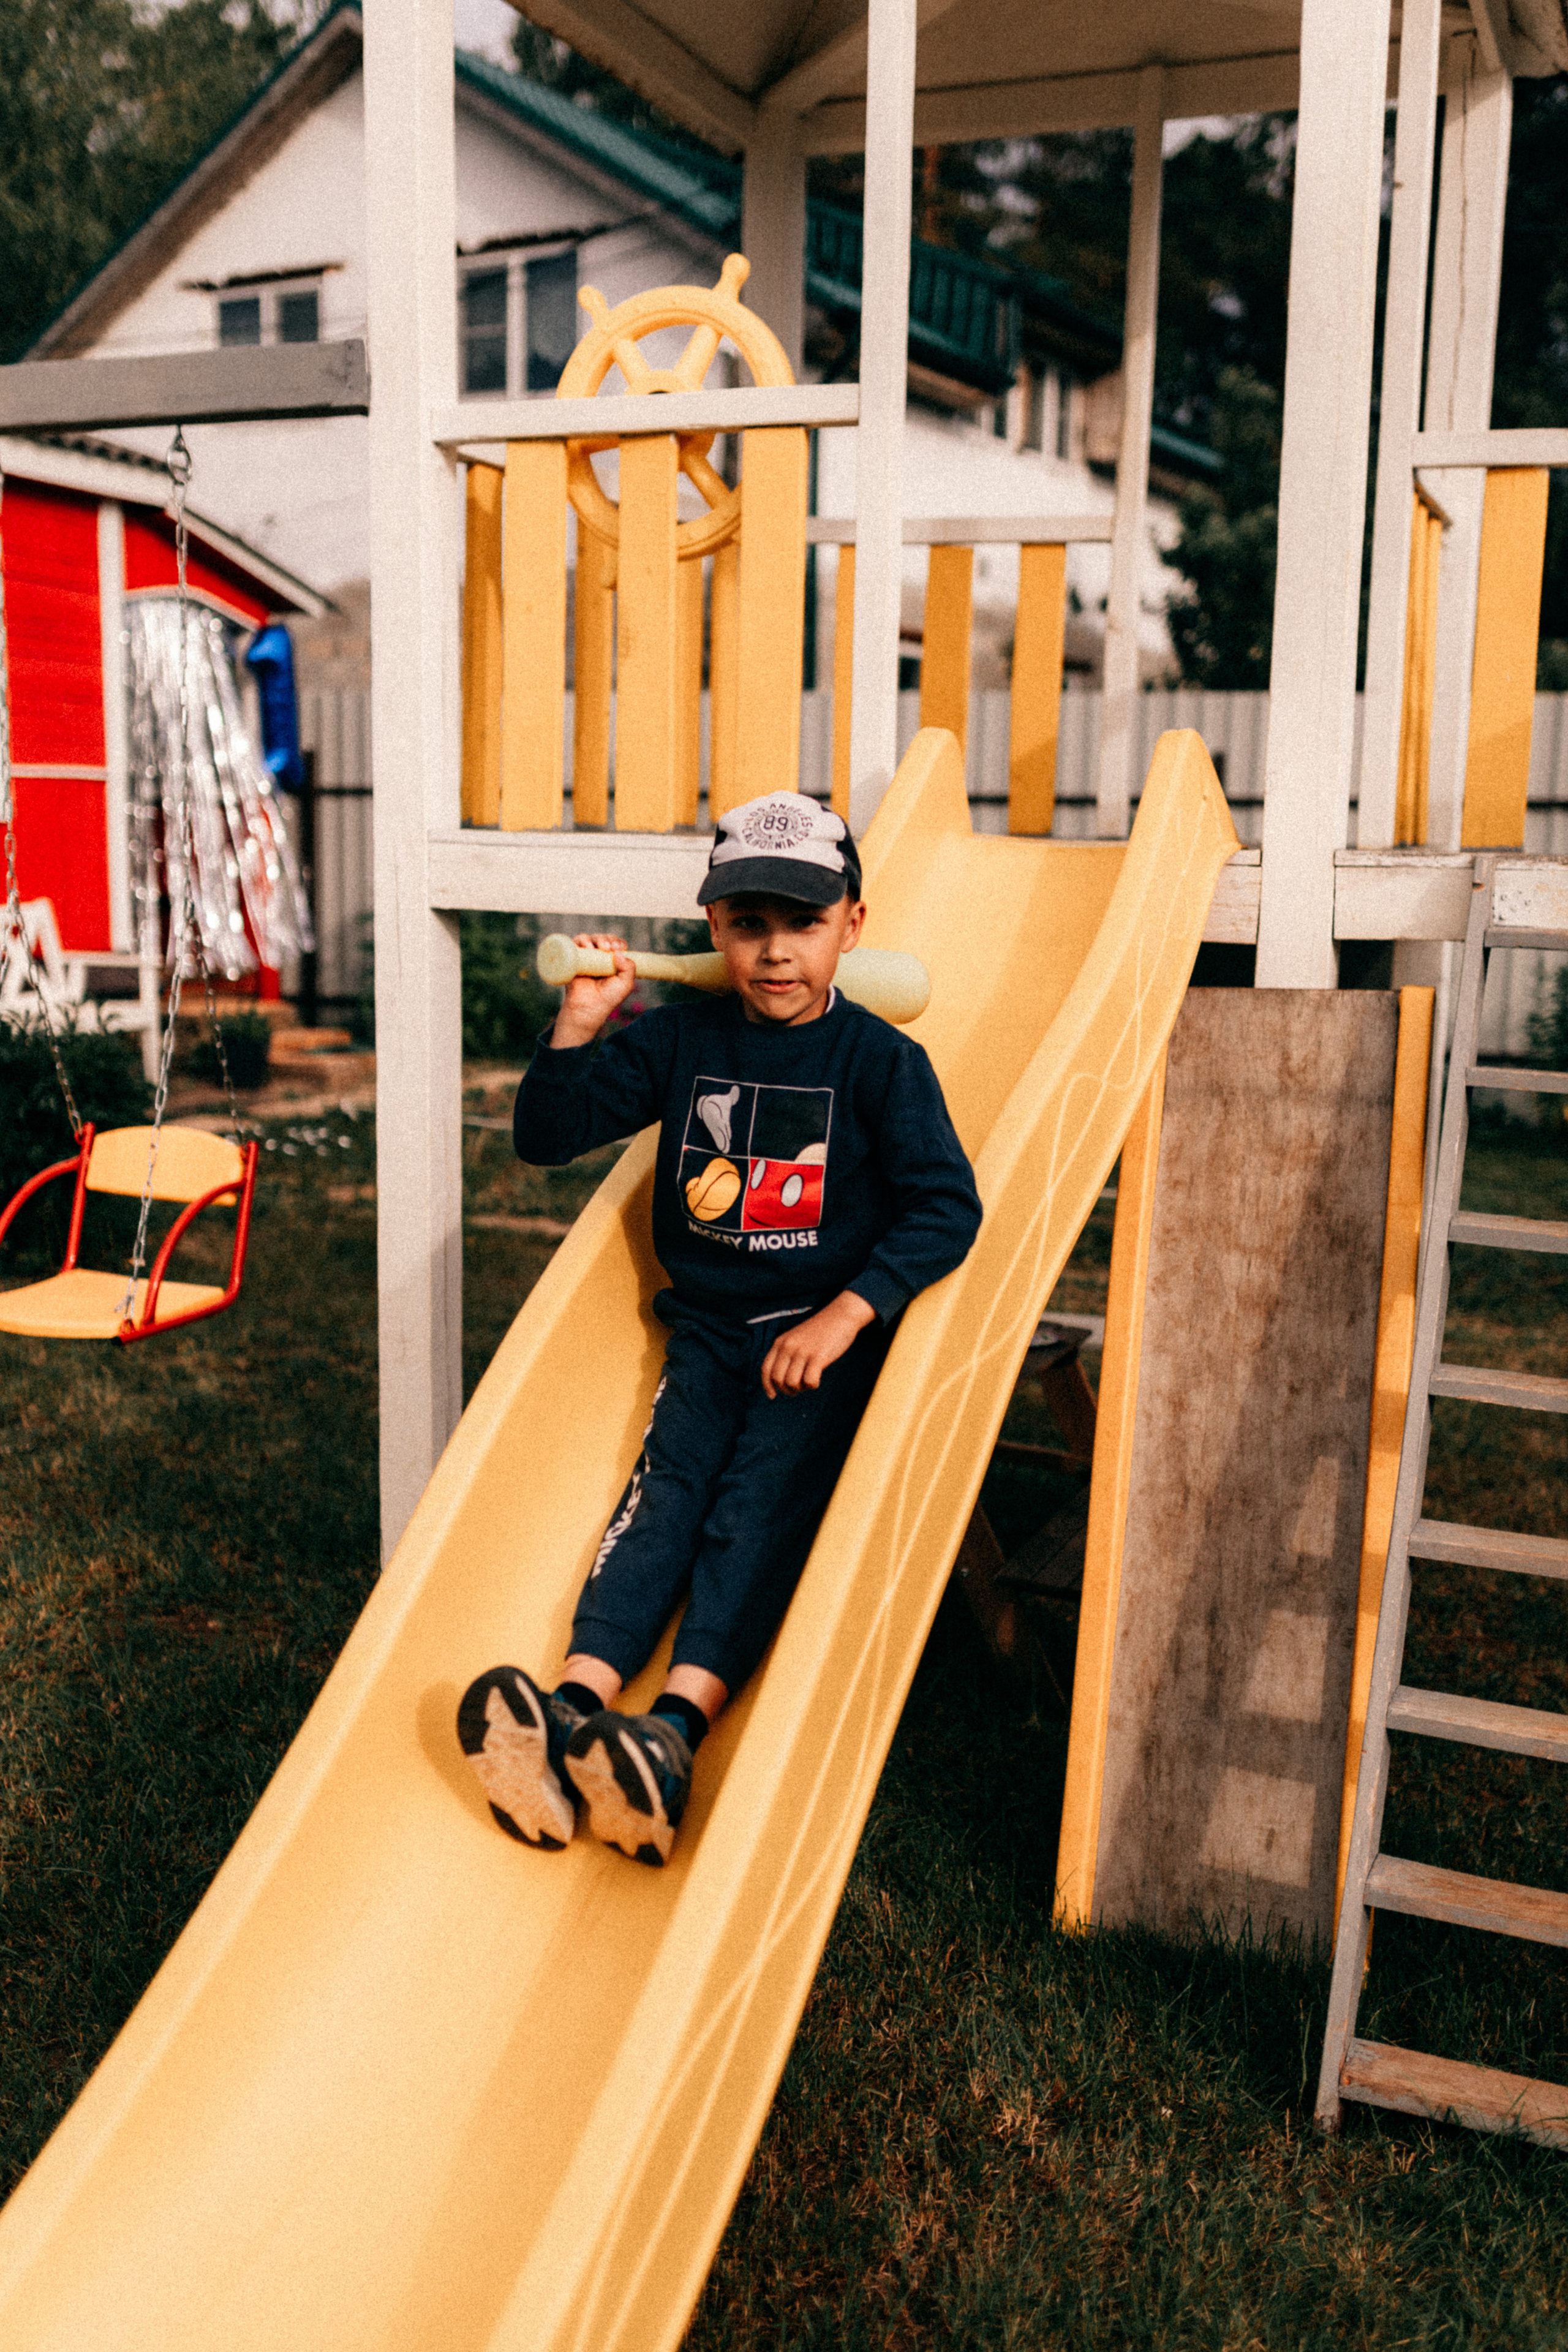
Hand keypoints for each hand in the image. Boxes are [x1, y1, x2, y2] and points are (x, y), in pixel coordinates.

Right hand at [550, 933, 637, 1048]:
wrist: (587, 1007)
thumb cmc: (607, 998)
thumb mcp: (625, 984)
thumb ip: (629, 968)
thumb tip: (618, 952)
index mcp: (613, 961)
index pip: (616, 944)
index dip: (618, 942)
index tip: (619, 948)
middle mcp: (598, 958)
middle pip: (603, 939)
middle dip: (607, 939)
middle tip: (608, 948)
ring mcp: (585, 958)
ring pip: (589, 939)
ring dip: (595, 939)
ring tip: (598, 948)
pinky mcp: (573, 960)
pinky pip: (575, 944)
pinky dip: (580, 941)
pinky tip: (587, 947)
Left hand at [761, 1291, 877, 1398]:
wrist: (840, 1315)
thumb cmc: (820, 1330)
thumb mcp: (796, 1338)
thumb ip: (786, 1353)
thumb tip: (781, 1379)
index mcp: (780, 1342)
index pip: (766, 1369)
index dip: (767, 1385)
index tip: (772, 1396)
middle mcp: (788, 1347)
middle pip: (777, 1379)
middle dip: (786, 1390)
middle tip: (797, 1391)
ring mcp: (802, 1351)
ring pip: (791, 1383)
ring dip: (800, 1388)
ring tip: (809, 1381)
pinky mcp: (818, 1357)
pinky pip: (809, 1381)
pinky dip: (813, 1385)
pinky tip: (818, 1378)